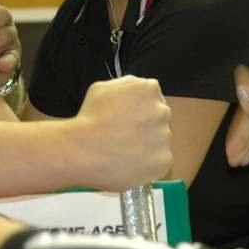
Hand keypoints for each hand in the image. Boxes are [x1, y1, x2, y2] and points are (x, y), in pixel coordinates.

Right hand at [73, 76, 171, 190]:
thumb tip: (136, 90)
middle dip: (146, 125)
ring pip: (160, 140)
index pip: (152, 97)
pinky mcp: (164, 159)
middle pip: (159, 118)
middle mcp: (162, 111)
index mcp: (148, 90)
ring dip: (147, 144)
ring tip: (123, 150)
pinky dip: (148, 162)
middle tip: (124, 135)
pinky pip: (160, 160)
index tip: (127, 118)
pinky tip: (129, 161)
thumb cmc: (90, 118)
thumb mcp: (102, 87)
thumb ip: (126, 85)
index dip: (138, 108)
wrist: (83, 150)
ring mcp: (165, 136)